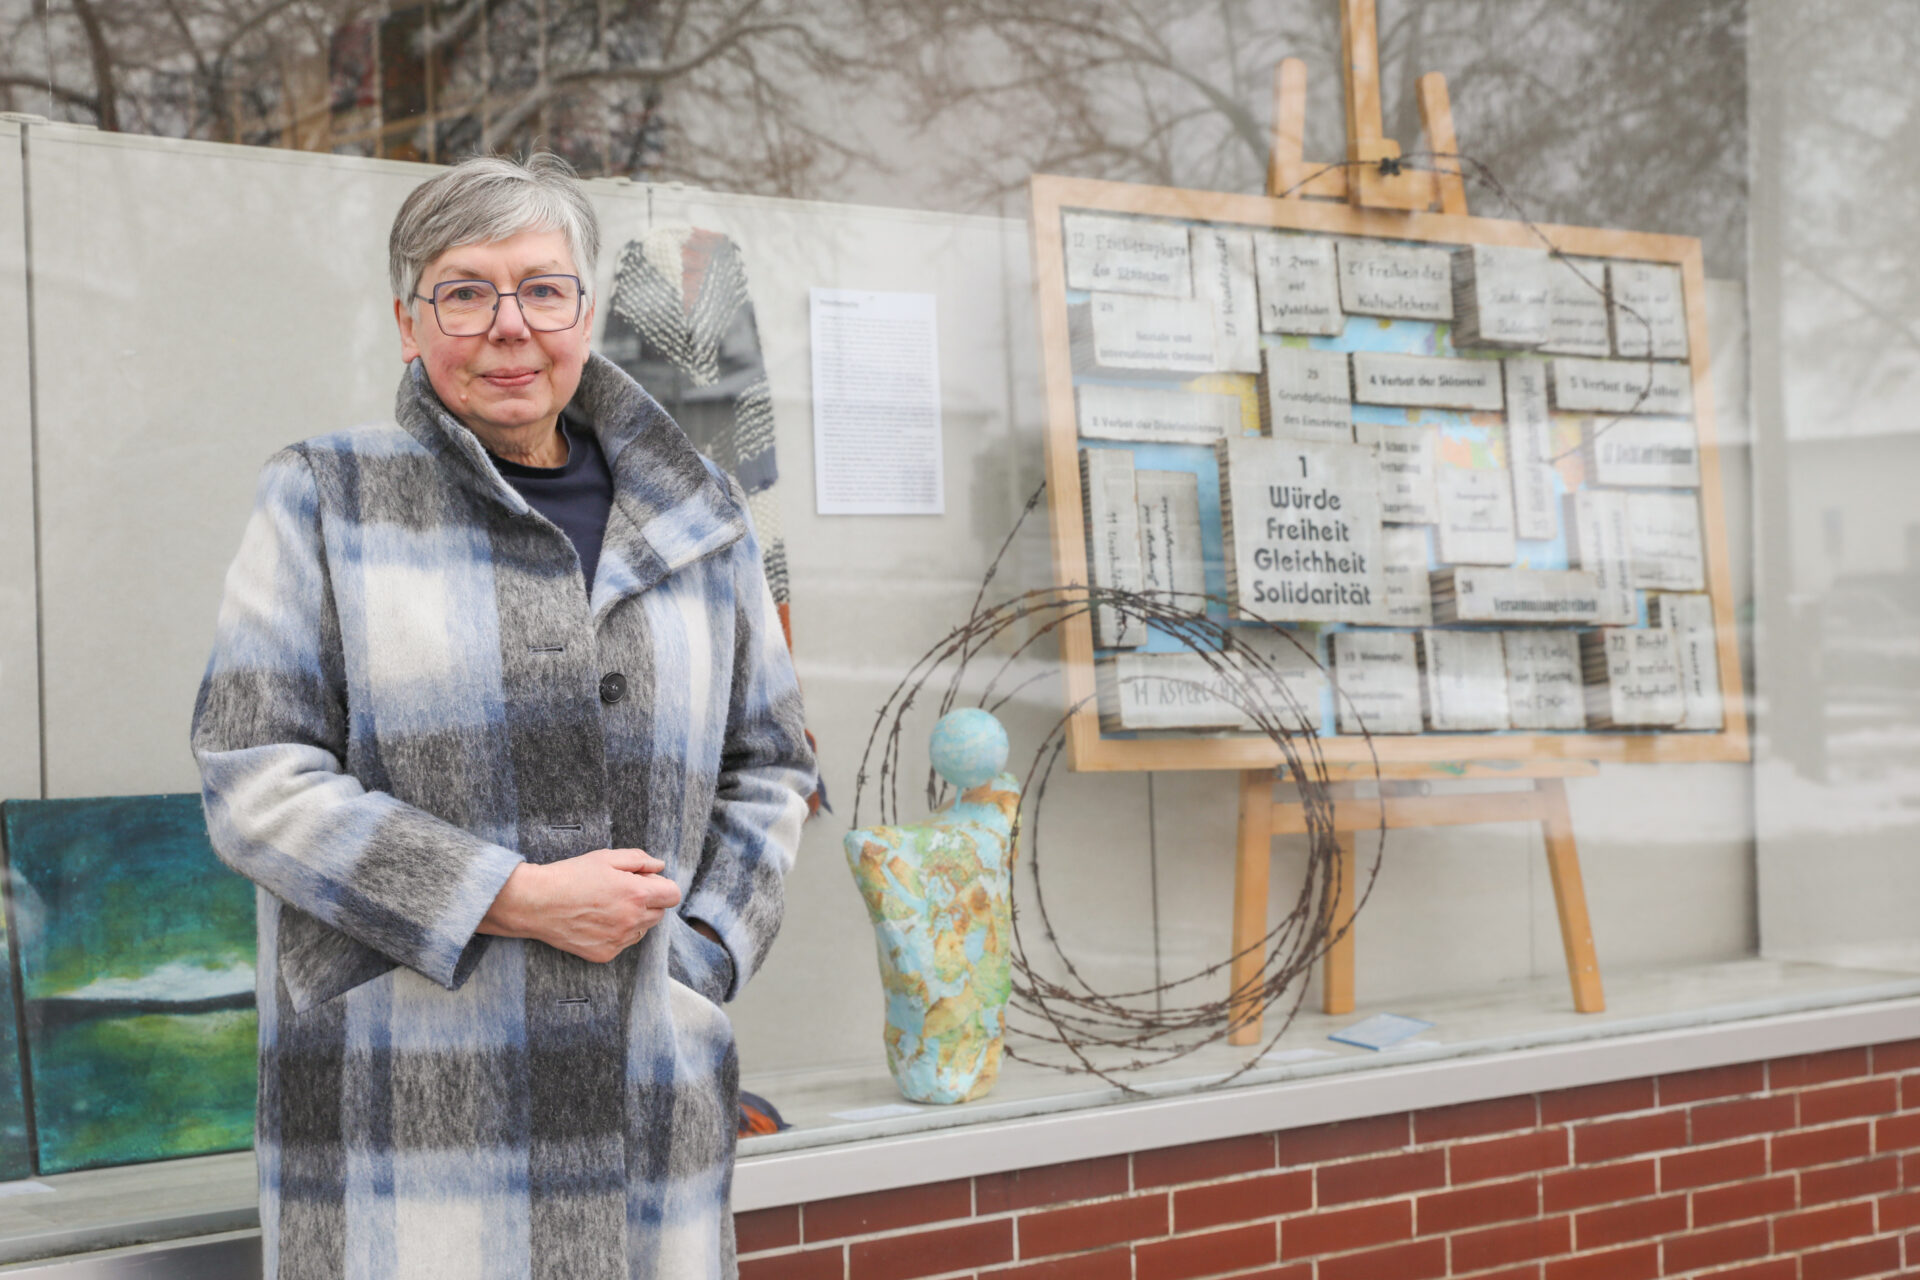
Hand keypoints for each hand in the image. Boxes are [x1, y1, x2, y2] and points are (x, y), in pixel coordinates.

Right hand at [478, 848, 683, 963]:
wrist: (536, 903)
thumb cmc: (570, 876)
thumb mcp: (605, 857)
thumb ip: (639, 860)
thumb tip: (659, 866)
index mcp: (636, 894)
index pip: (673, 895)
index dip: (663, 886)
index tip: (648, 882)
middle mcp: (632, 920)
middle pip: (660, 913)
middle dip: (649, 901)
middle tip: (623, 891)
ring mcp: (619, 940)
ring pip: (643, 930)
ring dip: (635, 918)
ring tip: (608, 906)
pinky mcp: (605, 954)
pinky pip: (624, 943)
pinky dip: (618, 933)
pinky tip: (597, 921)